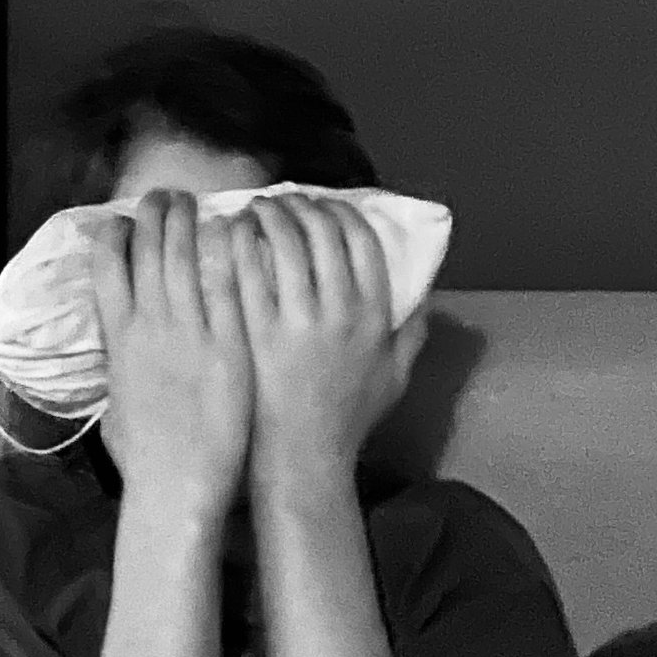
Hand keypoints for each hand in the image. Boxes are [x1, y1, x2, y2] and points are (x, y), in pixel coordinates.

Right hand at [92, 191, 254, 524]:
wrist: (178, 484)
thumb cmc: (143, 453)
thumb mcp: (116, 395)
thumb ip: (121, 359)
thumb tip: (123, 339)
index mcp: (117, 333)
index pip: (108, 260)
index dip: (116, 231)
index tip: (125, 220)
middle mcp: (149, 320)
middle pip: (148, 244)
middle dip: (155, 211)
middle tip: (166, 195)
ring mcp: (189, 328)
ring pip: (185, 252)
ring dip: (187, 219)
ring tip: (193, 202)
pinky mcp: (227, 341)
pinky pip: (226, 280)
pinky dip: (226, 249)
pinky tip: (231, 231)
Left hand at [236, 193, 424, 499]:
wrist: (302, 457)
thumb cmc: (349, 418)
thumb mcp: (397, 377)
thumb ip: (413, 332)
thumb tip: (424, 291)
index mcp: (374, 316)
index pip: (361, 240)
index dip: (340, 212)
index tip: (323, 205)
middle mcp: (341, 311)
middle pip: (322, 230)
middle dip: (301, 203)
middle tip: (284, 199)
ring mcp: (298, 319)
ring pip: (285, 239)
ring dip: (270, 212)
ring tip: (257, 208)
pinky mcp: (258, 328)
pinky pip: (248, 265)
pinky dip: (240, 238)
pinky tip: (233, 232)